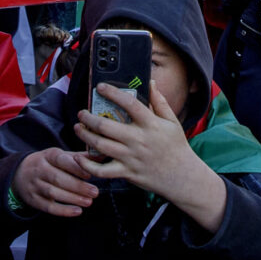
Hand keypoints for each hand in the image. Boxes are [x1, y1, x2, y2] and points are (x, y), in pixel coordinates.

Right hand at [11, 147, 100, 217]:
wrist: (19, 174)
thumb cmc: (47, 164)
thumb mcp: (60, 156)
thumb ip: (80, 157)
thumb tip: (102, 155)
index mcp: (48, 156)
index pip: (61, 160)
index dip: (75, 168)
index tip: (90, 174)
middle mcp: (39, 170)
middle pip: (58, 178)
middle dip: (78, 186)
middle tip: (94, 192)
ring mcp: (35, 185)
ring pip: (53, 193)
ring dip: (72, 198)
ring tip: (89, 201)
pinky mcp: (34, 200)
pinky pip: (48, 207)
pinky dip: (63, 210)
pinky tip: (77, 211)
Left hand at [72, 82, 226, 226]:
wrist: (182, 177)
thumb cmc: (176, 147)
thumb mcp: (172, 121)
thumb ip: (160, 101)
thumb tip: (151, 82)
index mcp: (150, 124)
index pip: (130, 104)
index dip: (113, 93)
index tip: (100, 87)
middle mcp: (138, 140)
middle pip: (107, 126)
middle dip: (89, 117)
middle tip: (82, 113)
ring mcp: (131, 157)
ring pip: (101, 146)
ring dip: (85, 135)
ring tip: (78, 128)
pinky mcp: (126, 172)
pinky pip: (102, 170)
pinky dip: (88, 165)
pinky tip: (80, 157)